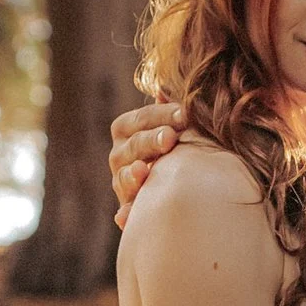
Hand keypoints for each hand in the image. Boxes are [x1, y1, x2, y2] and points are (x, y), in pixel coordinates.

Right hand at [110, 97, 185, 225]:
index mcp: (129, 131)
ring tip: (144, 172)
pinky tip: (127, 217)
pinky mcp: (129, 210)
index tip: (184, 113)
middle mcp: (120, 156)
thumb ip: (173, 110)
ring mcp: (123, 183)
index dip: (161, 114)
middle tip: (170, 138)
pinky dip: (126, 215)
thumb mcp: (180, 128)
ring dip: (132, 175)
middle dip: (150, 141)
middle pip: (131, 146)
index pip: (141, 119)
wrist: (184, 187)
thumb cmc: (183, 148)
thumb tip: (164, 88)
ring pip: (122, 178)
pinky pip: (125, 213)